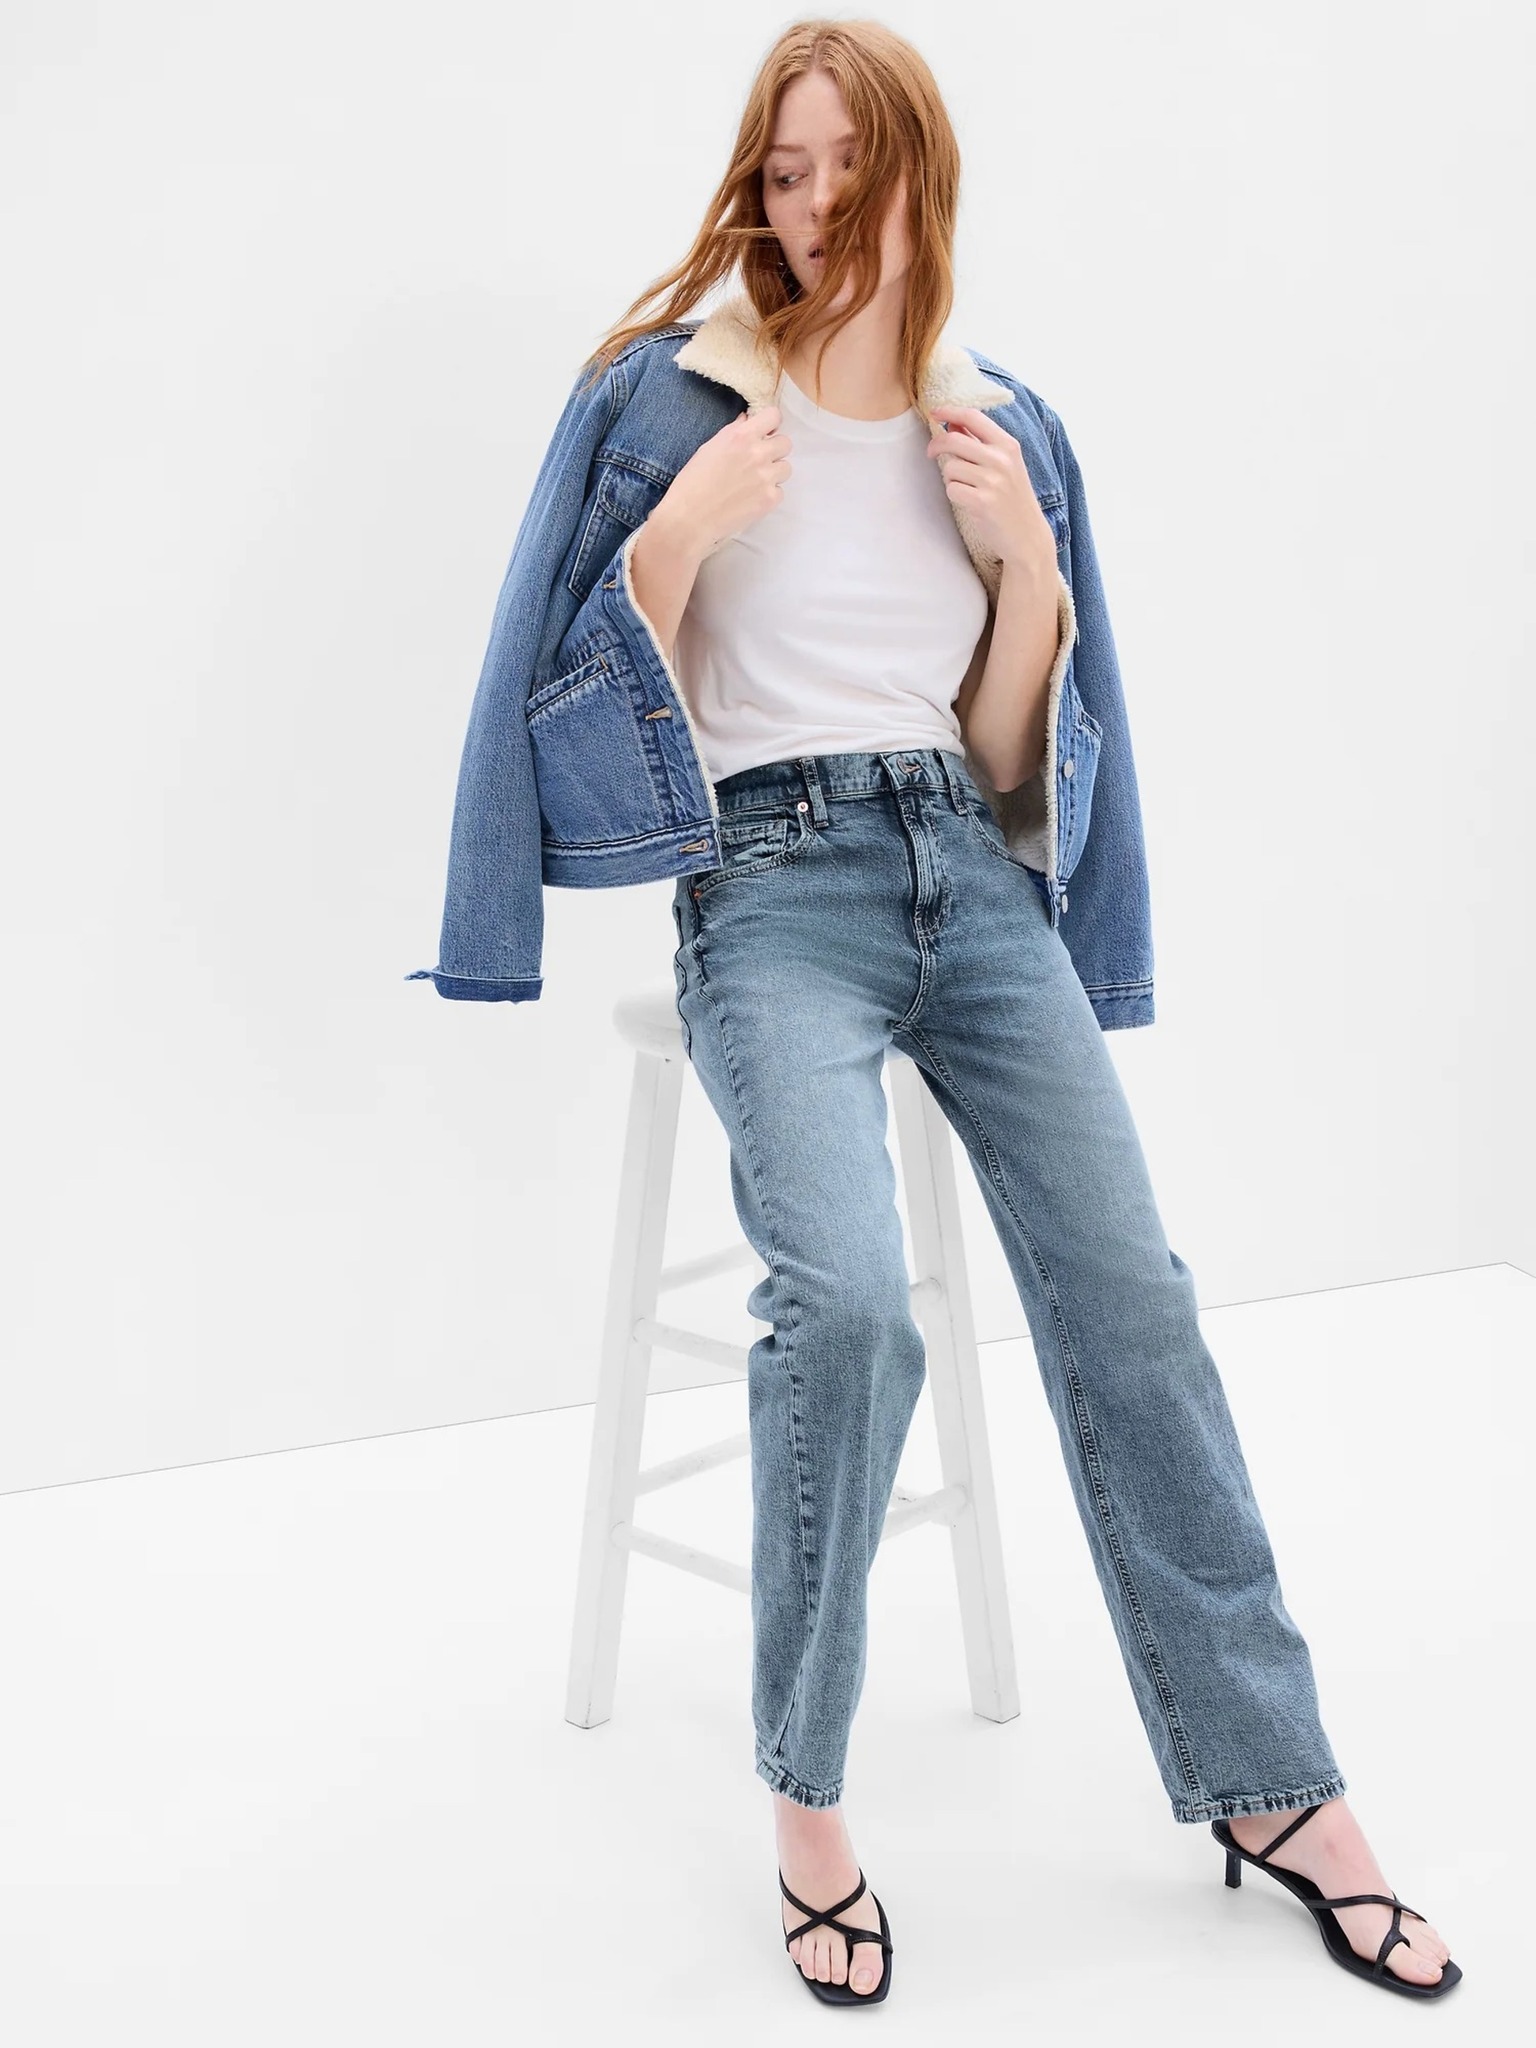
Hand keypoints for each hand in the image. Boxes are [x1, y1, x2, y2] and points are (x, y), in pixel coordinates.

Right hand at [655, 404, 791, 561]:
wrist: (689, 519)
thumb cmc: (692, 483)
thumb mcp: (709, 447)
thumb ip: (733, 432)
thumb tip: (747, 420)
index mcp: (741, 436)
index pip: (774, 416)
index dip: (771, 424)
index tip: (765, 433)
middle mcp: (757, 453)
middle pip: (786, 443)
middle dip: (775, 450)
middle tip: (759, 461)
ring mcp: (766, 477)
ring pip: (786, 468)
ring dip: (774, 473)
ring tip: (754, 482)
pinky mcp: (769, 499)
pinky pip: (780, 491)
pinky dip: (768, 495)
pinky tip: (751, 499)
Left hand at [926, 404, 1055, 574]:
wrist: (1028, 536)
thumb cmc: (1013, 499)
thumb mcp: (1005, 465)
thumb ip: (980, 443)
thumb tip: (952, 422)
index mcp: (1008, 445)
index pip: (973, 417)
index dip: (949, 411)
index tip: (934, 413)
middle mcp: (1001, 459)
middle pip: (953, 439)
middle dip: (936, 445)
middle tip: (931, 452)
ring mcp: (992, 481)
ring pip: (950, 467)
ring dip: (951, 478)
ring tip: (967, 488)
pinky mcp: (982, 502)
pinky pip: (952, 489)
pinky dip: (955, 495)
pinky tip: (969, 502)